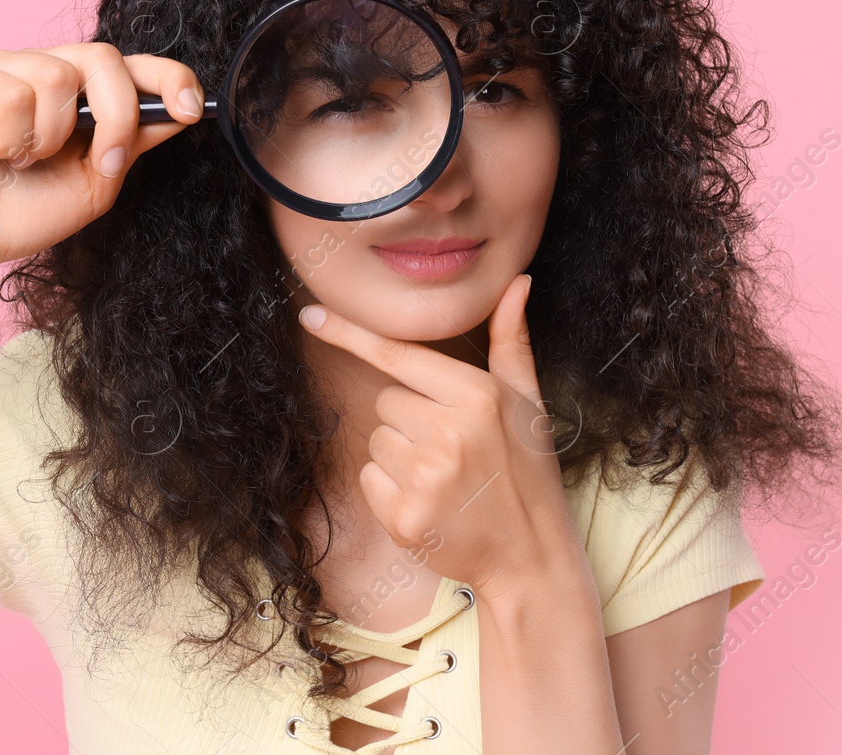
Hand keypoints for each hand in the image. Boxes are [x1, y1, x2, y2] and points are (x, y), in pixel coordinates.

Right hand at [0, 43, 203, 284]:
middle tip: (100, 163)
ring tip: (19, 161)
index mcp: (75, 88)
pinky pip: (12, 94)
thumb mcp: (97, 180)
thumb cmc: (22, 211)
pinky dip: (9, 139)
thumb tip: (180, 109)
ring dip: (48, 139)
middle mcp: (37, 65)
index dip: (170, 75)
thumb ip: (134, 140)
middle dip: (117, 117)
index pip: (131, 62)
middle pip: (103, 57)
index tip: (194, 109)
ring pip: (56, 77)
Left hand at [297, 274, 584, 601]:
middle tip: (453, 448)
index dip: (350, 333)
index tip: (310, 315)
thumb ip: (512, 341)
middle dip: (411, 420)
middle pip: (386, 401)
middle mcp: (448, 432)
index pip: (399, 354)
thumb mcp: (528, 403)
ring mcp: (424, 477)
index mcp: (477, 396)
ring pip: (377, 441)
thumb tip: (517, 283)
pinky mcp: (403, 516)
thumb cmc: (528, 473)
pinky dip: (391, 491)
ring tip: (447, 477)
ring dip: (401, 457)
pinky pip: (370, 479)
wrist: (531, 558)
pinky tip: (431, 503)